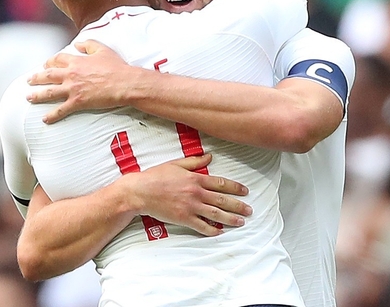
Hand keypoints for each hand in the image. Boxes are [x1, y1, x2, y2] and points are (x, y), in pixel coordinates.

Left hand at [27, 40, 137, 122]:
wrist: (124, 83)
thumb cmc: (116, 67)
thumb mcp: (103, 50)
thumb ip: (88, 44)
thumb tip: (78, 43)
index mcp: (76, 61)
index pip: (57, 59)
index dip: (50, 61)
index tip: (46, 64)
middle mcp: (71, 74)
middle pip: (48, 75)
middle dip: (36, 78)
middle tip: (30, 80)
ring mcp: (73, 89)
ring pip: (49, 92)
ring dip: (37, 95)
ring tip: (29, 97)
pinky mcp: (78, 102)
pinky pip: (61, 110)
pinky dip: (52, 115)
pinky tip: (45, 119)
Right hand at [122, 154, 251, 235]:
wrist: (140, 192)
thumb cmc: (155, 176)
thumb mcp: (176, 164)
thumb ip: (195, 162)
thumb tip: (209, 156)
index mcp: (195, 178)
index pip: (221, 183)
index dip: (235, 187)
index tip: (245, 191)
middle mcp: (196, 193)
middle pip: (222, 200)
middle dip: (238, 205)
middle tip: (249, 210)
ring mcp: (190, 207)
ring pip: (216, 214)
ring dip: (230, 219)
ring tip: (241, 222)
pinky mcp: (183, 218)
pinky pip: (202, 226)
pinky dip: (212, 230)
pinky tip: (220, 232)